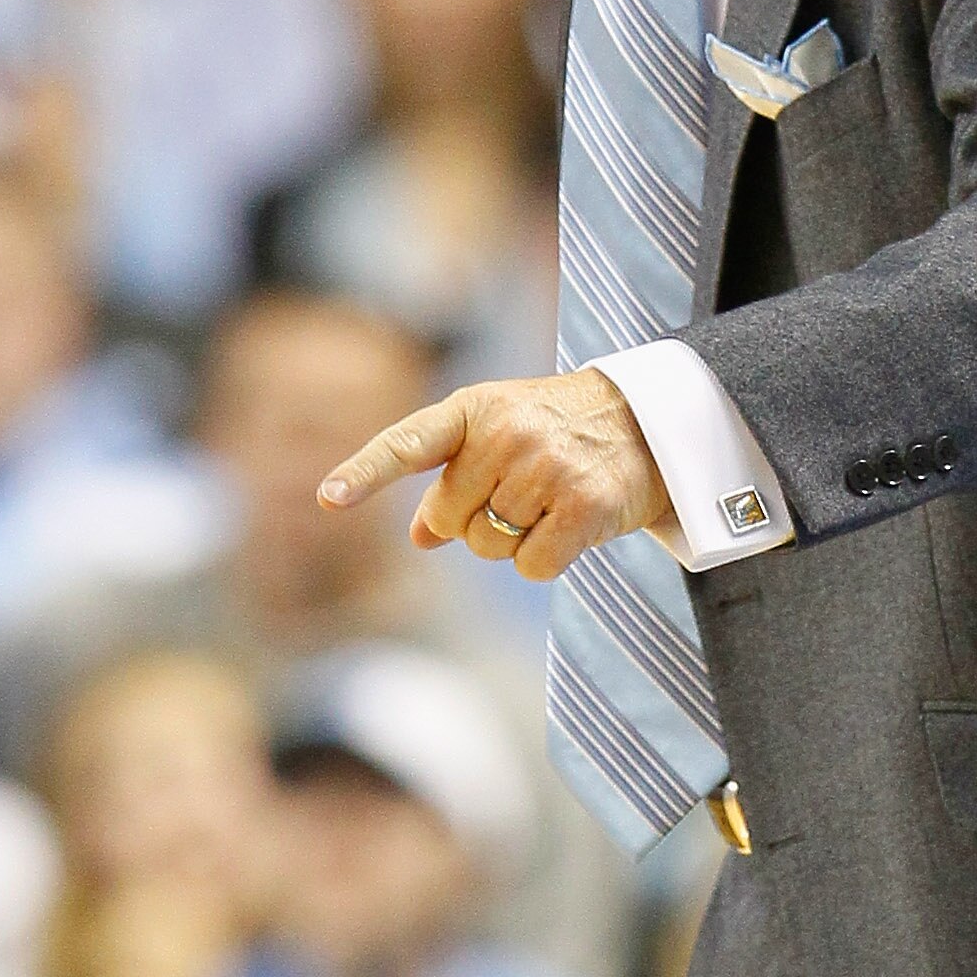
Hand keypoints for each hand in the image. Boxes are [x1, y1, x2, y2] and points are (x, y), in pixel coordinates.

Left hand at [317, 368, 666, 577]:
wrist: (648, 424)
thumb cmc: (560, 432)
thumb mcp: (500, 437)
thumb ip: (453, 480)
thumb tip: (419, 538)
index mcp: (474, 409)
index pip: (408, 444)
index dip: (365, 473)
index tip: (328, 498)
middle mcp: (506, 433)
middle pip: (451, 522)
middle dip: (475, 524)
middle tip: (518, 496)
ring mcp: (546, 467)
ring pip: (490, 548)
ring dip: (513, 542)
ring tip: (549, 504)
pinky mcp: (582, 505)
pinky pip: (531, 567)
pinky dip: (545, 560)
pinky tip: (570, 526)